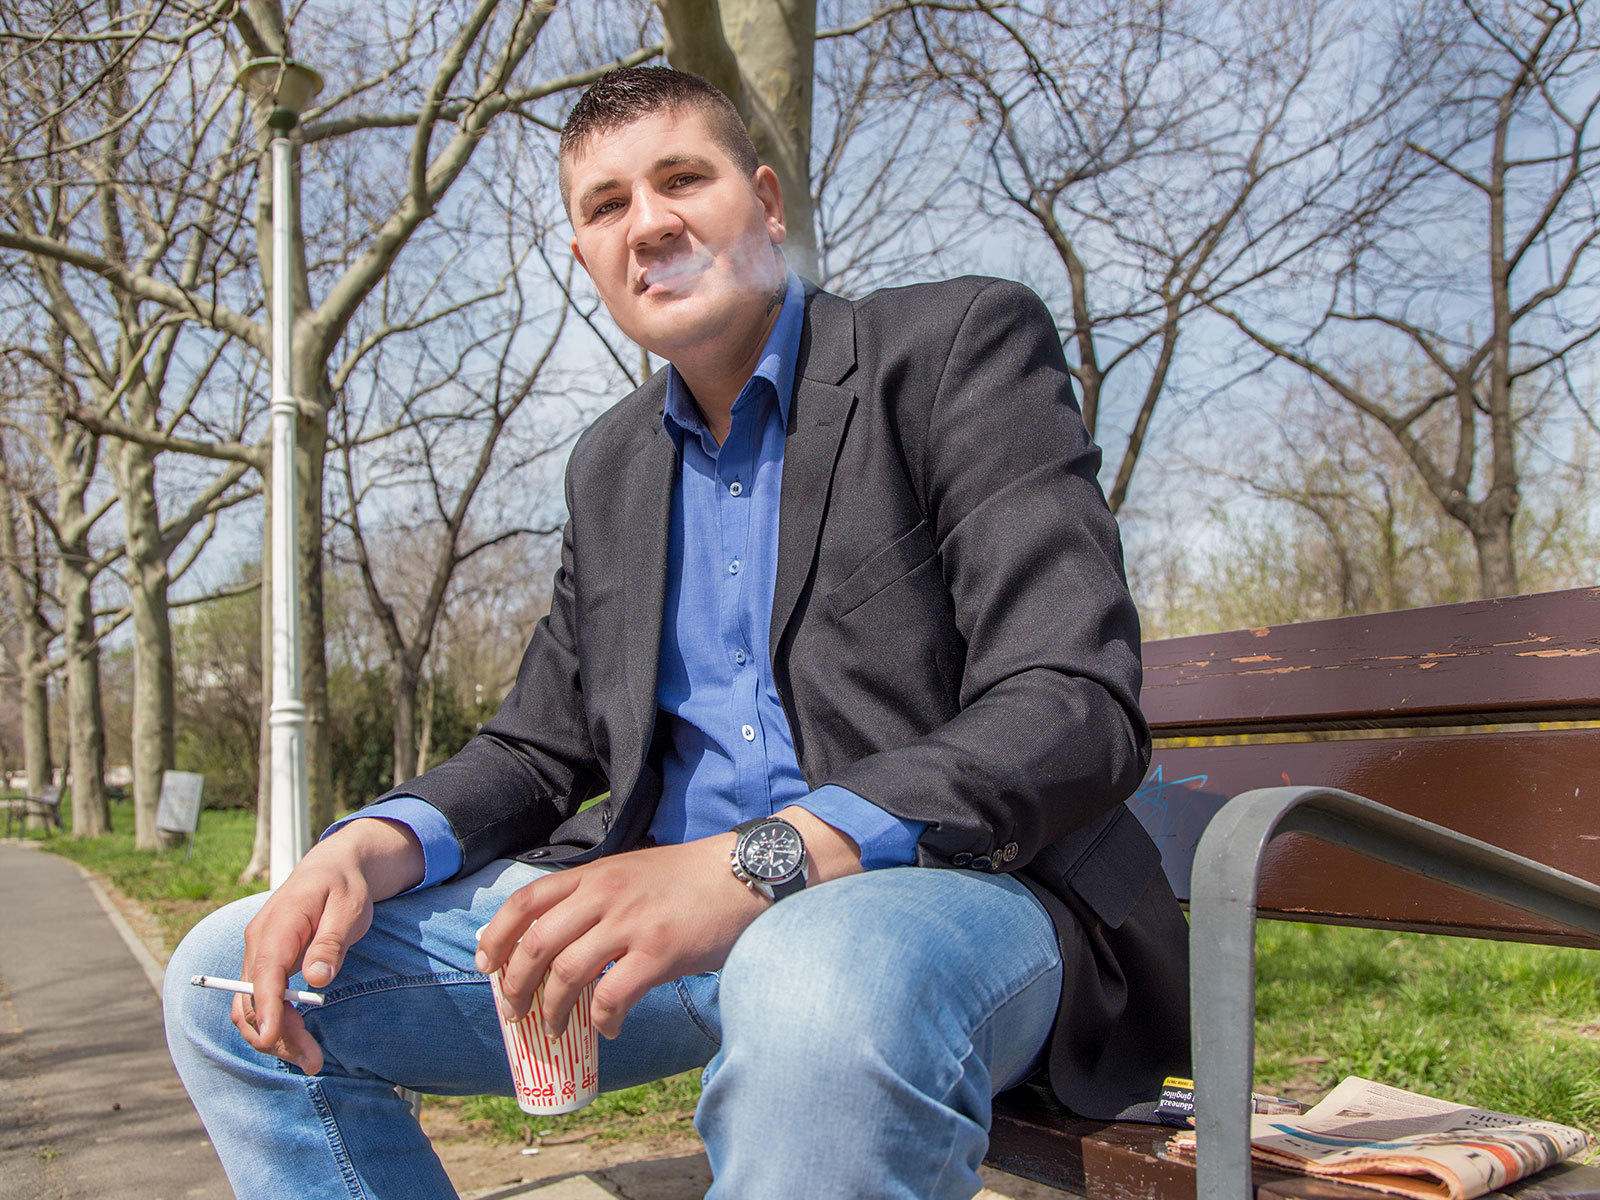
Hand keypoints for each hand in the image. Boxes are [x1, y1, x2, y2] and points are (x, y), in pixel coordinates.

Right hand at [234, 818, 424, 1074]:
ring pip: (249, 1005)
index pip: (264, 973)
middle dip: (276, 1035)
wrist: (332, 868)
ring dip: (273, 1035)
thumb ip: (331, 943)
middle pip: (253, 998)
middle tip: (314, 1062)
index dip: (266, 1008)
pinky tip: (294, 1039)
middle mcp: (258, 941)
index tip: (272, 1038)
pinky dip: (271, 1023)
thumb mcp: (349, 908)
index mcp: (279, 924)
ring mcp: (257, 953)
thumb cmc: (344, 887)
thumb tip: (316, 978)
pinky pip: (257, 999)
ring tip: (309, 1059)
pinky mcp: (263, 963)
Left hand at [475, 808, 865, 1038]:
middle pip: (536, 943)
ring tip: (553, 1029)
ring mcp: (632, 923)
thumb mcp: (631, 871)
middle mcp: (605, 895)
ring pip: (566, 974)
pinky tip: (606, 1030)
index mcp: (594, 874)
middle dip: (514, 985)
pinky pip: (613, 996)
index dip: (496, 937)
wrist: (743, 874)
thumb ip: (594, 896)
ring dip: (552, 1010)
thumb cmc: (688, 879)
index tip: (485, 966)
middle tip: (513, 1012)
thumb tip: (557, 939)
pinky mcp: (660, 952)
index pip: (525, 902)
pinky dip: (602, 1021)